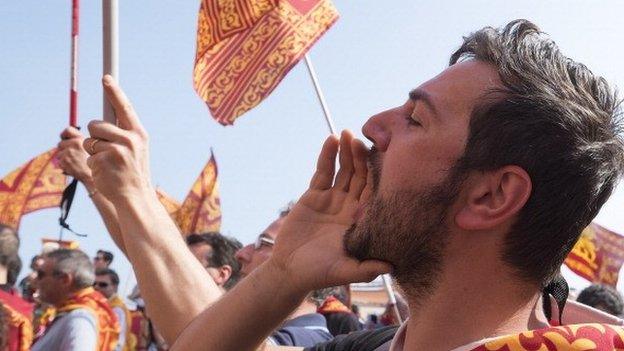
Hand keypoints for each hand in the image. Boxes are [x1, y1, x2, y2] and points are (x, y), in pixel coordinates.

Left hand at [57, 127, 91, 181]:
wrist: (93, 177)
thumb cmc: (94, 165)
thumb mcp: (92, 150)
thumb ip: (80, 144)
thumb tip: (66, 140)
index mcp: (81, 139)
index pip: (67, 130)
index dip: (64, 135)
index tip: (64, 138)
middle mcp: (74, 143)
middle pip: (60, 144)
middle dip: (63, 150)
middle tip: (72, 157)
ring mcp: (68, 152)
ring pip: (59, 154)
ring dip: (64, 159)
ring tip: (75, 164)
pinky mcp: (64, 161)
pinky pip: (59, 162)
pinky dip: (64, 166)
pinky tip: (73, 169)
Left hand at [83, 75, 151, 202]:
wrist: (136, 196)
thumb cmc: (133, 171)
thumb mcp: (136, 148)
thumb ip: (123, 132)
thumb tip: (103, 119)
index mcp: (138, 133)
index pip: (124, 107)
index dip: (114, 91)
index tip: (105, 78)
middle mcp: (130, 139)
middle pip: (96, 124)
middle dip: (95, 135)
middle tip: (107, 150)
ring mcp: (116, 150)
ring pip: (88, 141)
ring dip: (92, 152)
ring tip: (108, 163)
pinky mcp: (103, 161)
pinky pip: (87, 156)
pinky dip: (93, 165)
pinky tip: (106, 172)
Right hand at [267, 131, 390, 292]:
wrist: (291, 270)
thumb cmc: (320, 274)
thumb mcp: (346, 271)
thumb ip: (367, 269)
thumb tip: (393, 266)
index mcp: (362, 220)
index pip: (374, 193)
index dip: (377, 174)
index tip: (381, 157)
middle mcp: (350, 206)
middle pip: (360, 176)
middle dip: (361, 158)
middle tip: (361, 140)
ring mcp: (333, 198)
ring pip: (343, 170)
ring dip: (346, 152)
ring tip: (347, 134)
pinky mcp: (314, 194)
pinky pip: (323, 172)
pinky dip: (327, 156)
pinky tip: (331, 140)